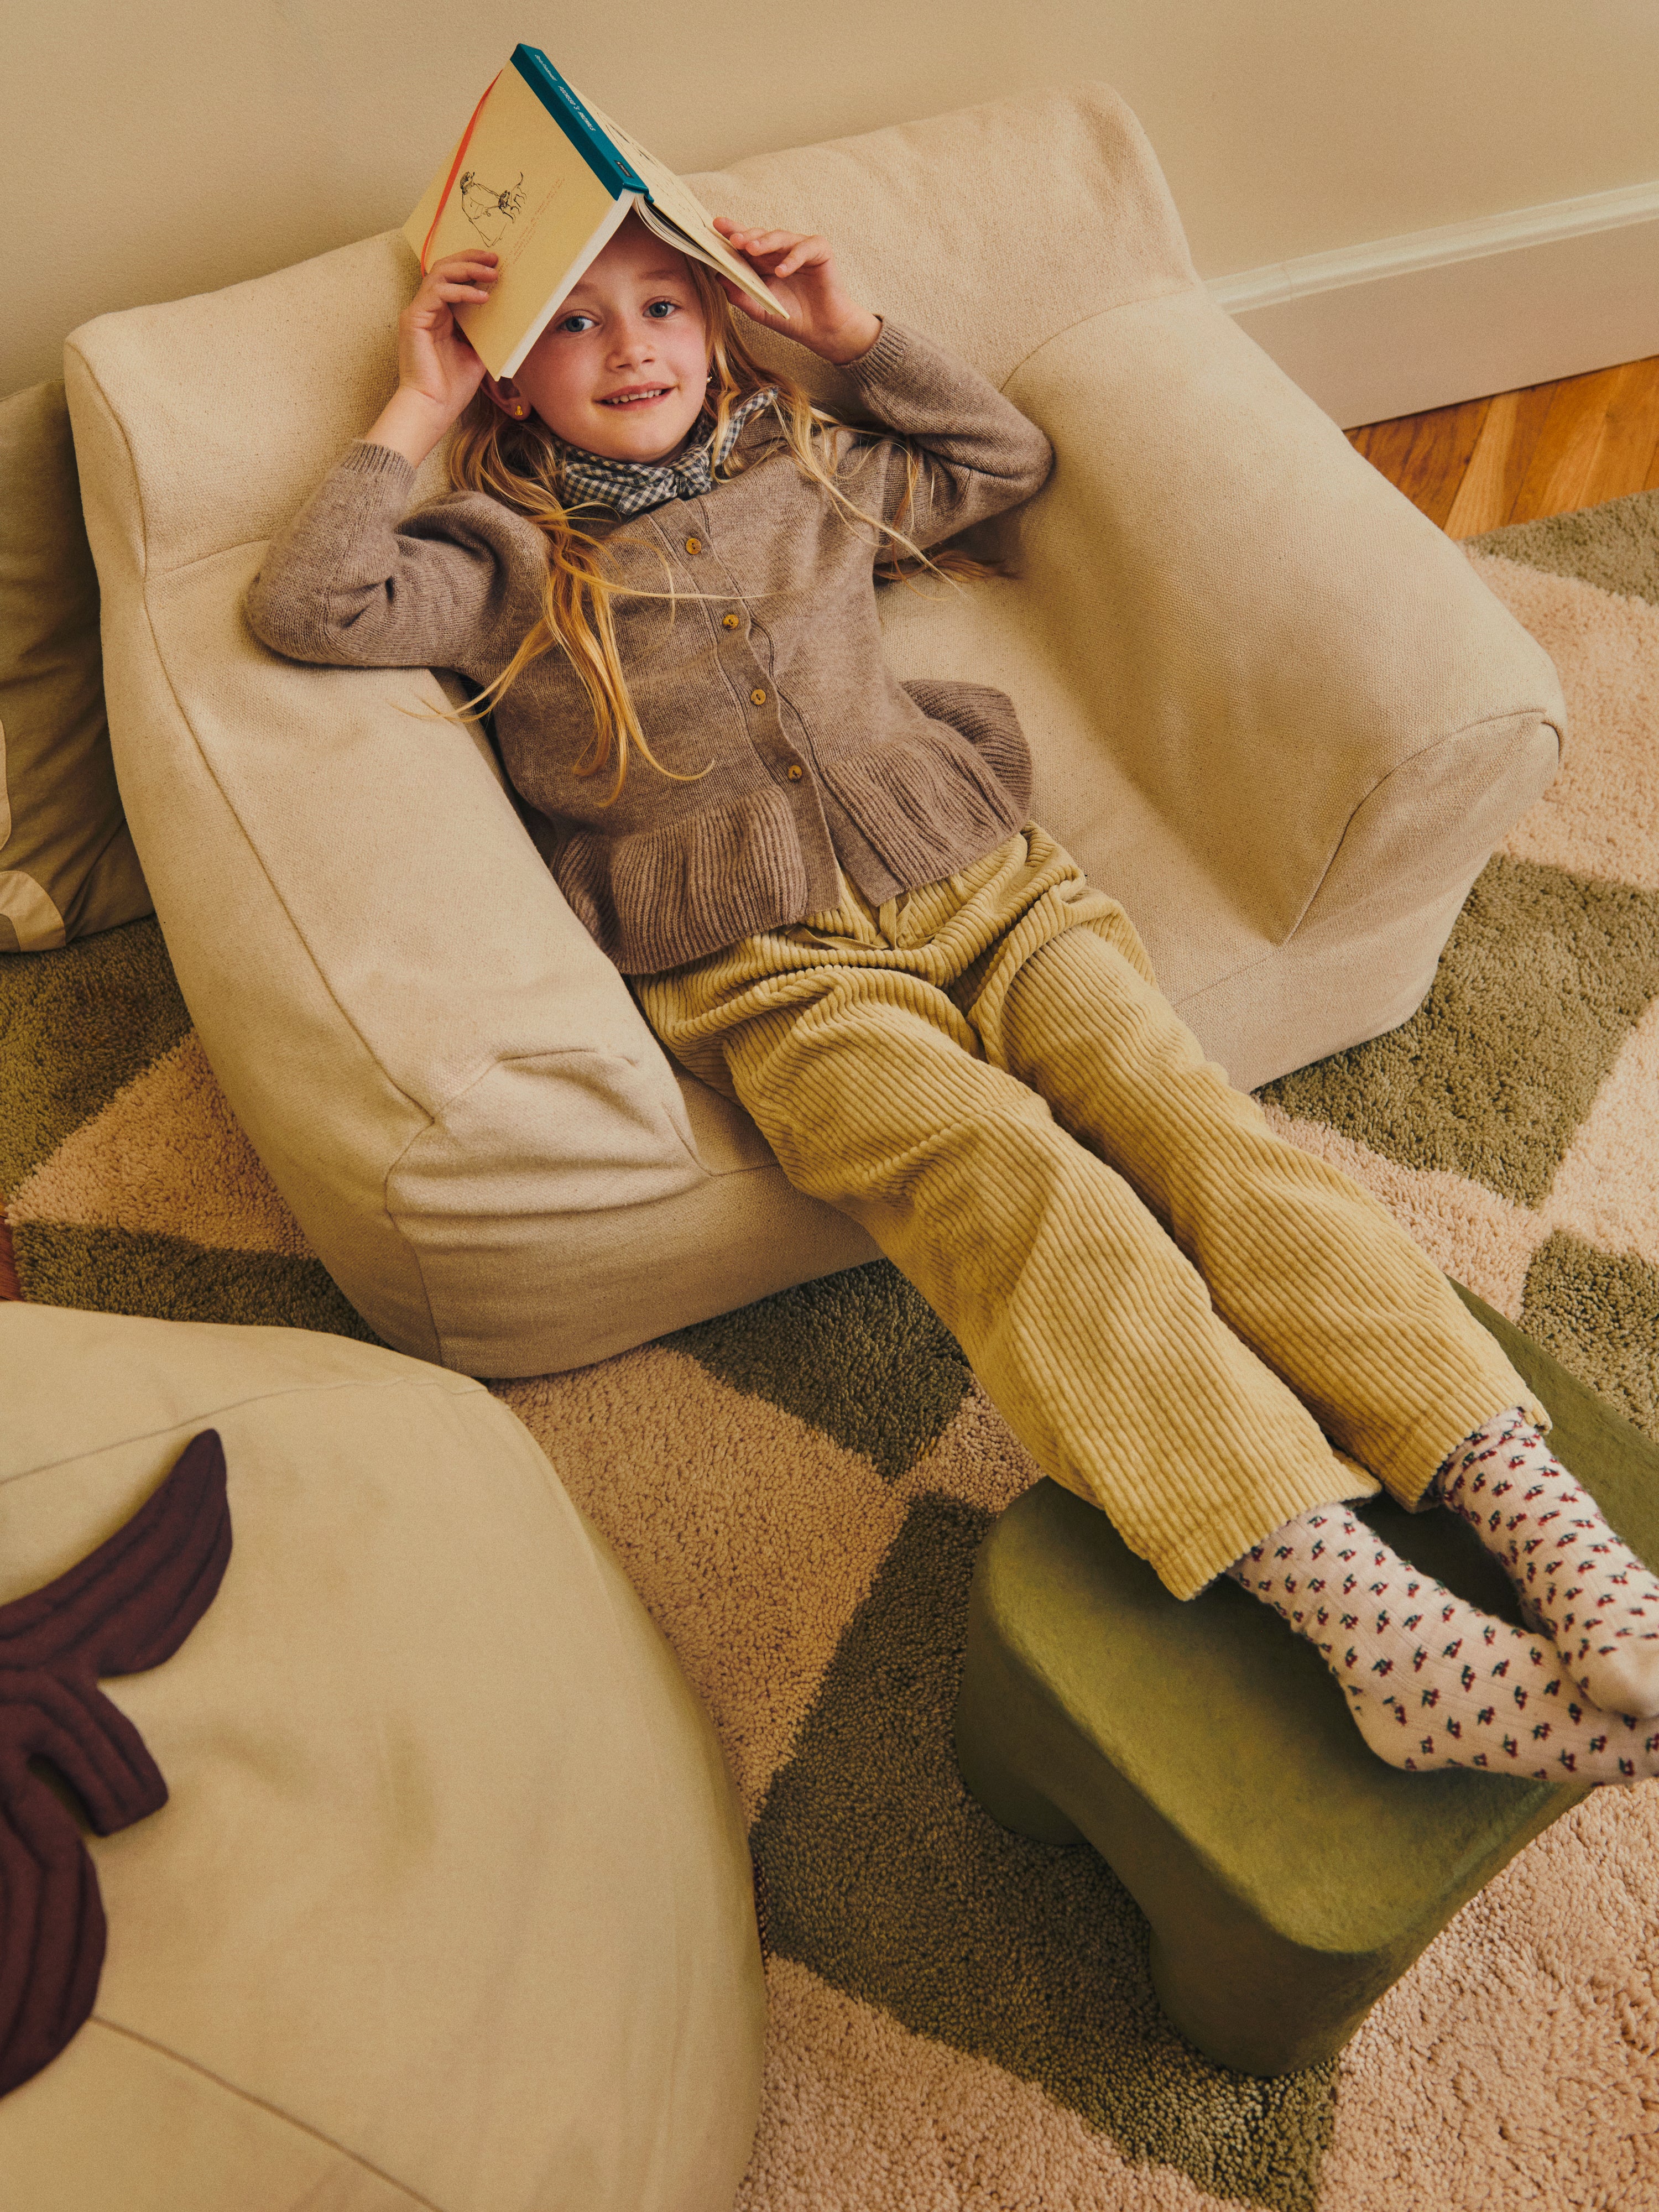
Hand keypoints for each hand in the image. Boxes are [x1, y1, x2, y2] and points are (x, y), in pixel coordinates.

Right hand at [396, 251, 499, 420]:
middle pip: (445, 267)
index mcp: (440, 315)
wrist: (433, 407)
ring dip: (468, 269)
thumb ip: (486, 332)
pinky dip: (461, 291)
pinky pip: (438, 293)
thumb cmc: (452, 387)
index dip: (472, 267)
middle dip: (470, 259)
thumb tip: (509, 317)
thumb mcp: (478, 354)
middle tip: (495, 258)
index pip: (454, 279)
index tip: (497, 265)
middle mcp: (427, 309)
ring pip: (440, 273)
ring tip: (492, 273)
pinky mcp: (414, 318)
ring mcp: (419, 311)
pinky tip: (482, 297)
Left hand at [711, 219, 880, 365]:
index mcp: (762, 261)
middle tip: (733, 239)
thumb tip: (718, 276)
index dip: (732, 231)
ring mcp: (799, 248)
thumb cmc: (792, 317)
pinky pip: (803, 249)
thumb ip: (740, 295)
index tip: (716, 225)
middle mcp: (779, 250)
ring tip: (752, 250)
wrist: (823, 329)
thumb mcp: (760, 308)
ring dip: (765, 243)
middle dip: (745, 236)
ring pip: (780, 237)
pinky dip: (792, 259)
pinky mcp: (819, 251)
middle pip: (760, 235)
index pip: (745, 242)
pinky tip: (781, 271)